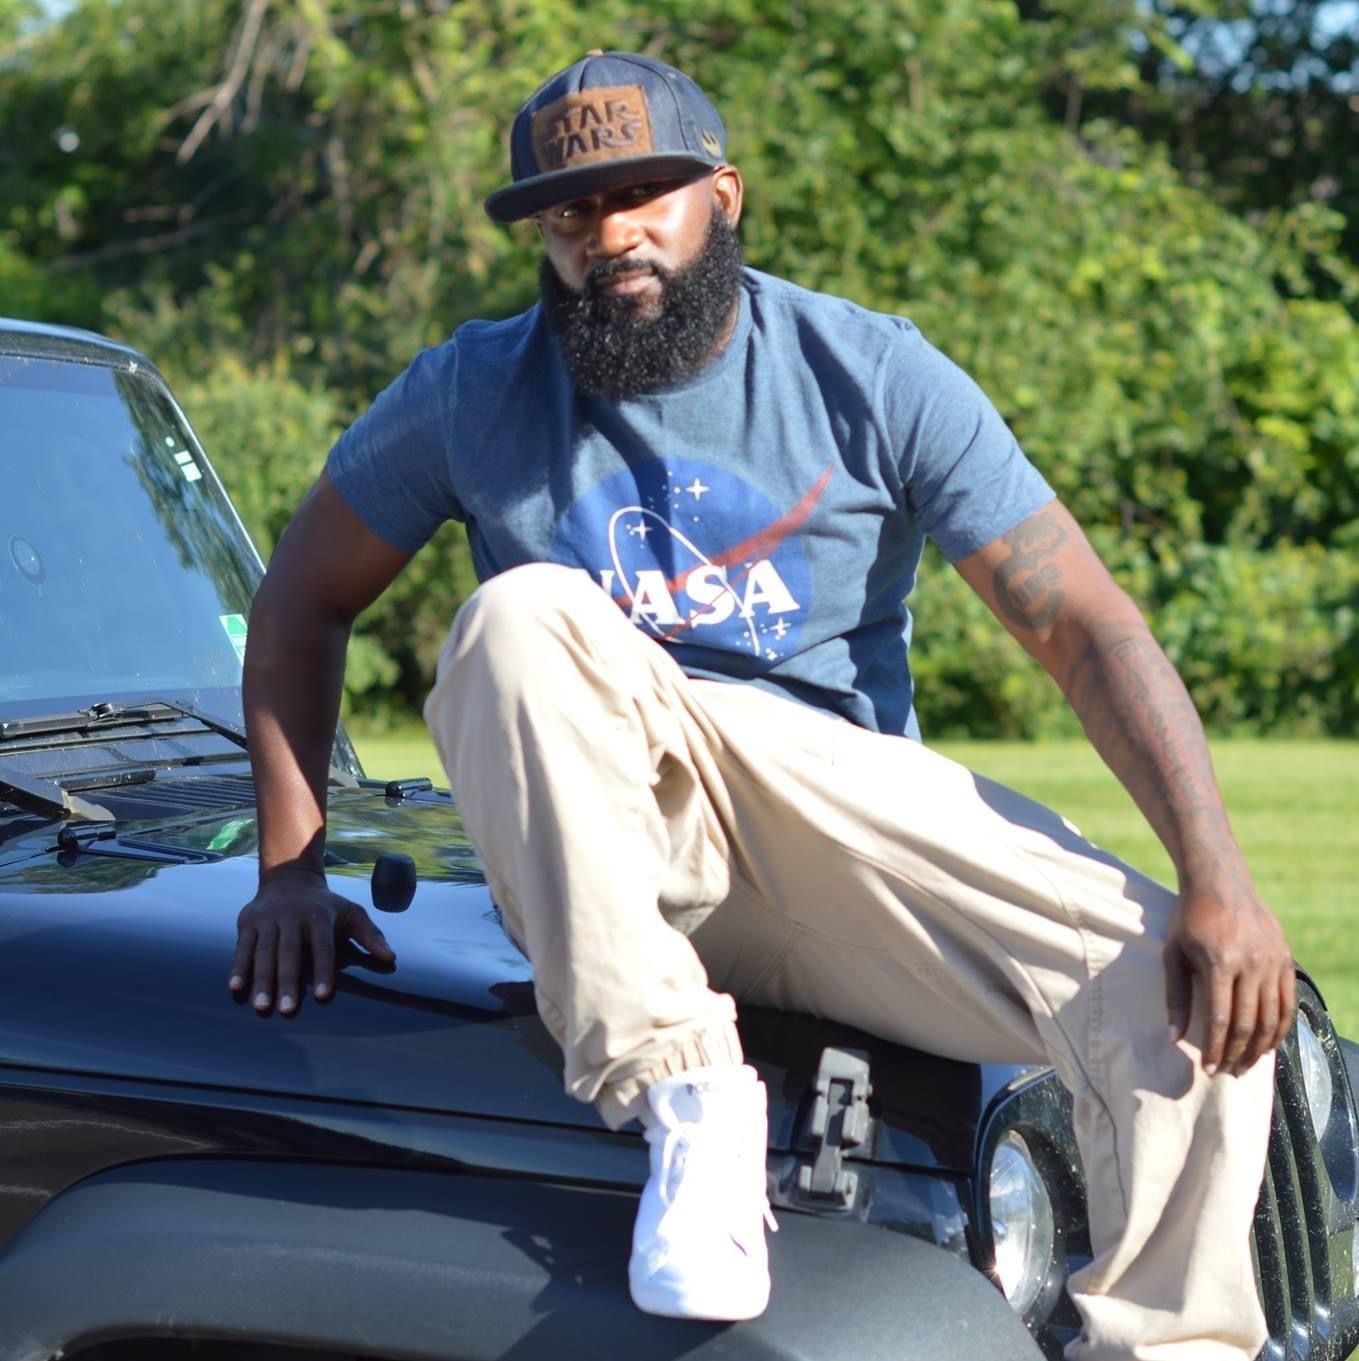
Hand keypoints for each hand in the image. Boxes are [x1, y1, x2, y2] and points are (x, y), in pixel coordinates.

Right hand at [229, 868, 395, 1014]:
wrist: (289, 878)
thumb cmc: (325, 906)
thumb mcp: (351, 913)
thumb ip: (370, 935)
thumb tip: (390, 957)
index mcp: (319, 915)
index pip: (322, 946)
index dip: (324, 970)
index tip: (324, 996)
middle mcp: (292, 916)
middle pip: (289, 952)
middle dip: (288, 981)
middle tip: (288, 1010)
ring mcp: (267, 919)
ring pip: (263, 952)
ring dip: (262, 980)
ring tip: (262, 1007)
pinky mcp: (248, 922)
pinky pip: (242, 948)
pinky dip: (238, 967)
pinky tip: (235, 988)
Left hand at [1164, 884, 1294, 1077]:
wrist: (1221, 884)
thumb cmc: (1189, 919)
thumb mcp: (1174, 953)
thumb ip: (1176, 996)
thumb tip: (1173, 1037)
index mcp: (1219, 963)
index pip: (1221, 1019)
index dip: (1216, 1048)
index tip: (1209, 1068)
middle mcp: (1251, 965)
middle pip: (1248, 1023)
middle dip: (1237, 1054)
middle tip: (1228, 1073)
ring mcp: (1272, 963)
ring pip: (1272, 1018)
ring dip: (1259, 1047)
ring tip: (1246, 1065)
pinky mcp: (1285, 961)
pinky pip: (1287, 1003)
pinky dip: (1280, 1028)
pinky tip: (1268, 1044)